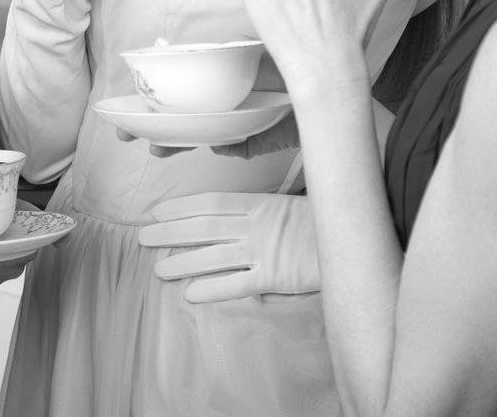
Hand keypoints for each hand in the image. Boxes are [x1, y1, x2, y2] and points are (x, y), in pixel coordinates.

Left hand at [139, 192, 318, 301]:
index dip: (182, 208)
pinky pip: (238, 284)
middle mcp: (256, 226)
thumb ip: (258, 212)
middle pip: (204, 227)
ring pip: (214, 256)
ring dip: (184, 262)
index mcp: (259, 204)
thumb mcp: (286, 207)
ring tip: (159, 270)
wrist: (353, 242)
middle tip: (143, 238)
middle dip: (171, 232)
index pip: (211, 203)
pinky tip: (191, 293)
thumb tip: (228, 219)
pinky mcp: (275, 277)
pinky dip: (213, 288)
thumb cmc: (319, 225)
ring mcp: (264, 251)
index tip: (158, 212)